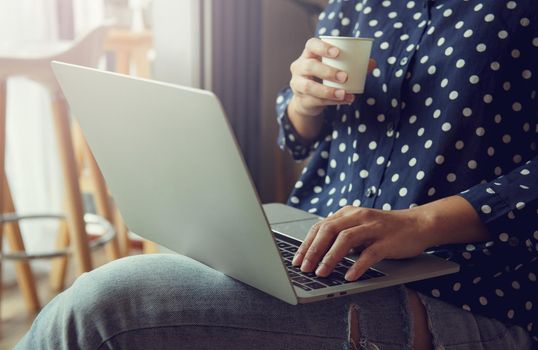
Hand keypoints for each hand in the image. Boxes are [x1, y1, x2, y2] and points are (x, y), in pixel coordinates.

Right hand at [288, 38, 375, 118]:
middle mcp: (299, 67)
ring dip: (328, 90)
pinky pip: (315, 101)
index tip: (337, 53)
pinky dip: (331, 101)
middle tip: (345, 76)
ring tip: (344, 93)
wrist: (308, 99)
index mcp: (308, 54)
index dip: (322, 47)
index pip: (311, 45)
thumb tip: (372, 64)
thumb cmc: (324, 77)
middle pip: (309, 66)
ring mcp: (298, 84)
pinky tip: (344, 100)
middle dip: (327, 71)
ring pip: (309, 87)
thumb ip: (353, 65)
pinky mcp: (301, 99)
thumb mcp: (334, 68)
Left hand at [292, 196, 490, 280]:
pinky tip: (349, 276)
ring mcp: (374, 227)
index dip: (307, 243)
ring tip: (321, 273)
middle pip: (329, 230)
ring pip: (346, 239)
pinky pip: (370, 253)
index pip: (321, 226)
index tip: (296, 260)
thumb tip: (317, 254)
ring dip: (330, 257)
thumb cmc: (385, 229)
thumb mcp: (359, 226)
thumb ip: (341, 234)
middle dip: (314, 250)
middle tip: (305, 268)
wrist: (418, 224)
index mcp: (349, 212)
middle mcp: (359, 216)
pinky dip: (358, 265)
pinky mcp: (388, 240)